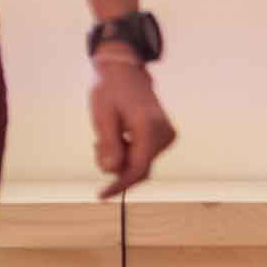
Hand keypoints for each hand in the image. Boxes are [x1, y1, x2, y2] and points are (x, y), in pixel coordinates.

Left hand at [90, 48, 177, 194]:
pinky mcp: (165, 136)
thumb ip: (108, 144)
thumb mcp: (102, 116)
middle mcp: (164, 132)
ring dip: (122, 159)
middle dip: (117, 167)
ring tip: (107, 136)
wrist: (124, 71)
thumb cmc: (110, 90)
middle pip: (139, 169)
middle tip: (98, 146)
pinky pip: (145, 156)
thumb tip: (111, 171)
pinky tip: (119, 136)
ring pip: (141, 164)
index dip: (118, 185)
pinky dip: (129, 153)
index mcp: (149, 126)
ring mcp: (167, 134)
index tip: (101, 195)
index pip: (137, 168)